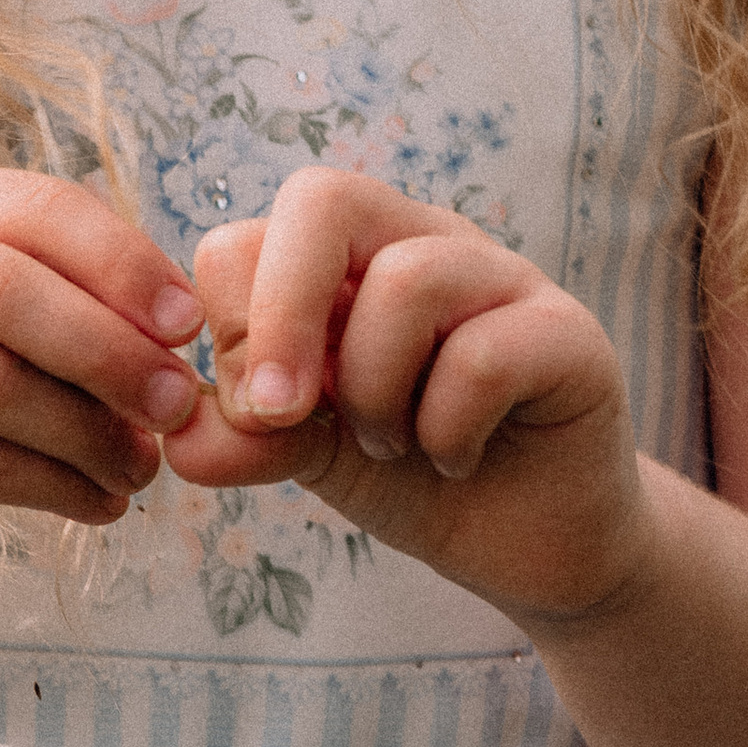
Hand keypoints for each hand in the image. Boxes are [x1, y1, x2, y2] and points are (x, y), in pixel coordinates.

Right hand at [0, 171, 202, 604]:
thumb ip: (46, 298)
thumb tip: (178, 326)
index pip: (31, 206)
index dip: (122, 259)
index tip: (189, 321)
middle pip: (7, 288)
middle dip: (110, 348)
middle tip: (179, 404)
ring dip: (88, 433)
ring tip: (143, 469)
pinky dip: (49, 487)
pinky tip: (97, 507)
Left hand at [158, 168, 645, 630]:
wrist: (531, 547)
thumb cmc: (413, 477)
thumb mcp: (310, 456)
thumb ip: (245, 438)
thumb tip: (176, 435)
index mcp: (346, 260)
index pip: (249, 233)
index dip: (229, 322)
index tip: (254, 412)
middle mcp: (422, 242)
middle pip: (324, 199)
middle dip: (280, 313)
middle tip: (282, 410)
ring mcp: (502, 278)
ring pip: (406, 280)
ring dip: (373, 388)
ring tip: (392, 443)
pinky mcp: (571, 334)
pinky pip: (483, 355)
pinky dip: (446, 428)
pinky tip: (455, 461)